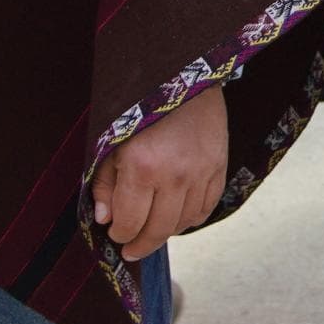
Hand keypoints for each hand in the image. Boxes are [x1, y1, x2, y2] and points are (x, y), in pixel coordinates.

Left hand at [92, 78, 227, 259]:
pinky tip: (177, 217)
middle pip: (159, 230)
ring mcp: (201, 172)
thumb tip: (104, 219)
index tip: (115, 234)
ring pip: (184, 223)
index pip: (130, 222)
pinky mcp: (219, 167)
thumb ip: (103, 182)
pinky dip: (191, 219)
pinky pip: (207, 208)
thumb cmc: (138, 106)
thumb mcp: (109, 140)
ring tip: (152, 231)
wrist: (182, 74)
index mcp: (142, 167)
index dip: (119, 235)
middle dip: (141, 244)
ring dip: (166, 232)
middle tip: (131, 250)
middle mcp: (175, 175)